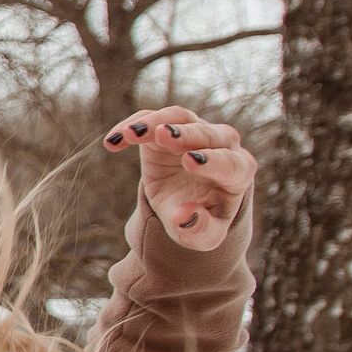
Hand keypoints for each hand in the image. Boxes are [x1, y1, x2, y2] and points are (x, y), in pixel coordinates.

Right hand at [100, 105, 255, 251]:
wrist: (185, 203)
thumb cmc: (199, 219)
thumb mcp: (202, 235)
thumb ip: (198, 229)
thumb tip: (183, 217)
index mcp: (237, 173)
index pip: (231, 163)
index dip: (212, 161)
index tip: (189, 162)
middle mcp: (222, 145)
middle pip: (208, 133)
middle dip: (186, 134)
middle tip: (163, 135)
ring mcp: (195, 131)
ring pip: (180, 116)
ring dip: (156, 121)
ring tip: (131, 133)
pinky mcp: (168, 126)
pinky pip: (151, 118)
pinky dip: (132, 125)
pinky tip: (113, 142)